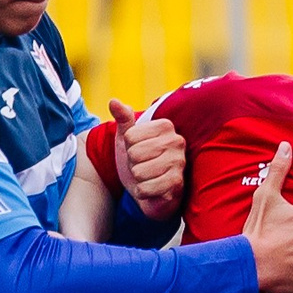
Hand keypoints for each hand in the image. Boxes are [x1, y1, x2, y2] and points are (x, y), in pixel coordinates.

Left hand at [108, 99, 185, 219]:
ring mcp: (179, 163)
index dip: (128, 147)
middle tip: (144, 166)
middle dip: (133, 164)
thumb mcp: (128, 138)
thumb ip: (123, 118)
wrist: (150, 190)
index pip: (130, 136)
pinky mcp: (177, 183)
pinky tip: (151, 189)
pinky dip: (142, 192)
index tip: (140, 151)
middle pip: (134, 153)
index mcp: (165, 126)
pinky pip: (146, 188)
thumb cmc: (140, 161)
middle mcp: (176, 141)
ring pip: (139, 172)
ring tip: (148, 177)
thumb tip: (113, 101)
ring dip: (138, 179)